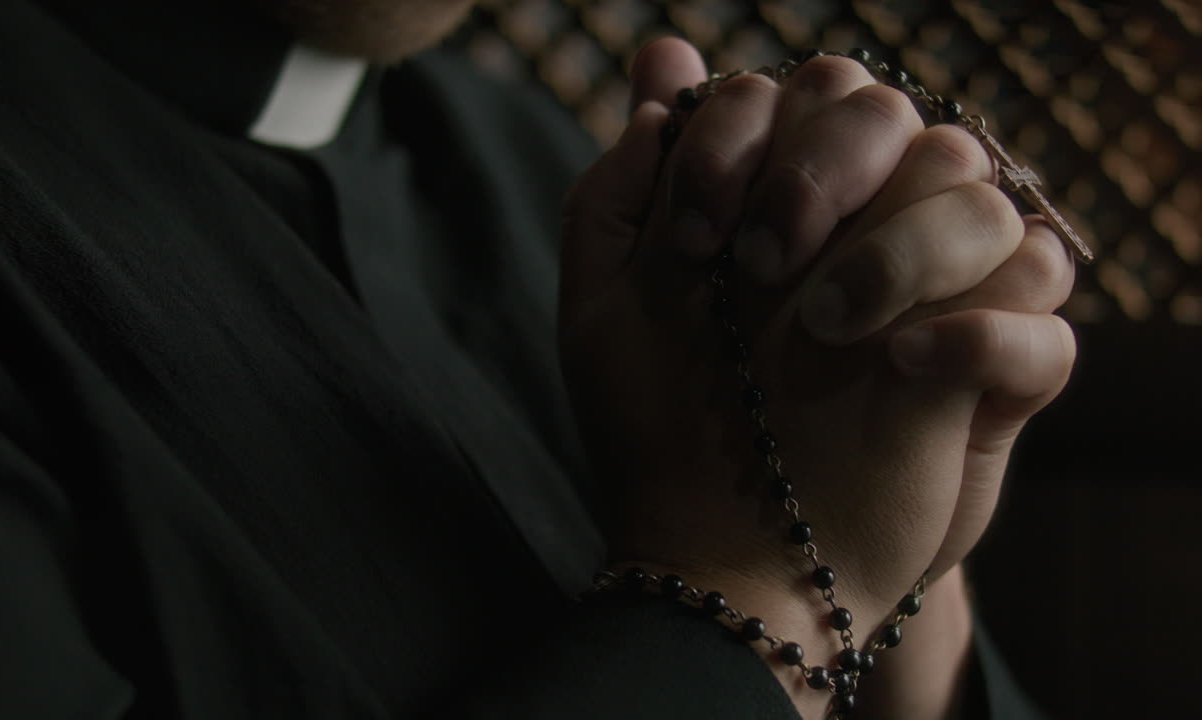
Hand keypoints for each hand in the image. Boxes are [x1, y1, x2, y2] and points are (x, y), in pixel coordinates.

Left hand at [561, 39, 1073, 716]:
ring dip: (898, 245)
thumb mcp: (607, 315)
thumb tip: (660, 75)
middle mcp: (861, 226)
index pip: (793, 94)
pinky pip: (1042, 307)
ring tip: (825, 328)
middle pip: (887, 113)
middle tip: (758, 264)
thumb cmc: (665, 430)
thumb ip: (619, 193)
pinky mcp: (995, 368)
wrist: (735, 559)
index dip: (737, 138)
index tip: (690, 238)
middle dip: (817, 169)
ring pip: (976, 190)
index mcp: (777, 200)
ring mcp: (935, 290)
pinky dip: (982, 326)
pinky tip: (907, 364)